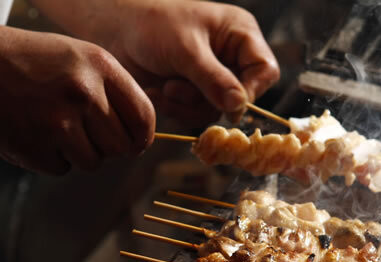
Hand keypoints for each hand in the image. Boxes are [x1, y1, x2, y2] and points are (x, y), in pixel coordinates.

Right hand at [0, 3, 154, 173]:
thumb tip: (140, 137)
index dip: (142, 138)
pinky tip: (33, 131)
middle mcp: (84, 93)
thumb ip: (113, 92)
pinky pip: (62, 169)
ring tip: (52, 125)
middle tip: (82, 130)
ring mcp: (58, 123)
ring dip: (77, 153)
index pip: (144, 118)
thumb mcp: (79, 59)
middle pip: (121, 147)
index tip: (135, 143)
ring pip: (94, 163)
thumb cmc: (28, 61)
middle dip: (107, 146)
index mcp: (101, 66)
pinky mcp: (34, 148)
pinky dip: (50, 158)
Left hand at [101, 0, 280, 122]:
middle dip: (207, 98)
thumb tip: (239, 107)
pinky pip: (196, 116)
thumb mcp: (186, 50)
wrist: (114, 33)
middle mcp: (231, 58)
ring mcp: (212, 78)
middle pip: (240, 97)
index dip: (251, 90)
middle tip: (177, 87)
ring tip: (166, 86)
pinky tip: (158, 92)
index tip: (227, 101)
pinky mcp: (193, 94)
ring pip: (216, 111)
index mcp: (240, 34)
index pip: (265, 70)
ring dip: (187, 105)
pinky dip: (176, 109)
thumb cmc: (152, 26)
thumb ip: (214, 79)